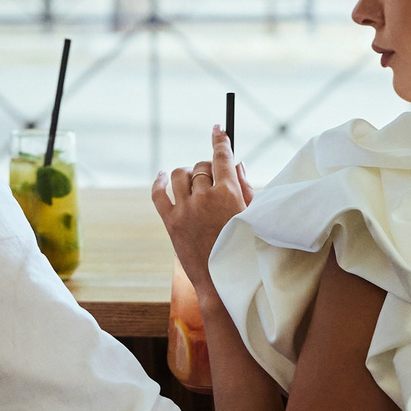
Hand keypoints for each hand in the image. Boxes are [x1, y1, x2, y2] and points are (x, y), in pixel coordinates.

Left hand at [150, 125, 251, 292]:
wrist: (224, 283)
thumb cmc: (245, 249)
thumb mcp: (252, 215)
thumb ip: (244, 186)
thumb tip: (236, 162)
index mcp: (229, 193)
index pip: (222, 156)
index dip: (220, 139)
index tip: (218, 128)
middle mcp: (204, 197)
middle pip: (201, 166)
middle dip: (208, 167)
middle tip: (214, 178)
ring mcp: (185, 209)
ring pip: (179, 175)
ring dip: (188, 174)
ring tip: (195, 183)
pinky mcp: (170, 222)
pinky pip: (158, 193)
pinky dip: (159, 181)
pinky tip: (163, 176)